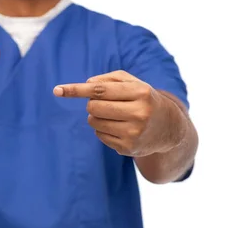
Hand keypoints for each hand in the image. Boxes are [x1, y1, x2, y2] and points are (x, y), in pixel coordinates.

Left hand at [53, 70, 175, 155]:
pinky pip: (99, 136)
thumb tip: (86, 85)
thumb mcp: (133, 83)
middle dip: (92, 104)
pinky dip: (103, 130)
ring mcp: (134, 133)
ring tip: (114, 115)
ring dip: (97, 117)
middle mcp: (139, 113)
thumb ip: (109, 79)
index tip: (57, 90)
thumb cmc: (144, 99)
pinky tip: (119, 128)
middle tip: (104, 103)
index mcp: (140, 93)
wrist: (169, 128)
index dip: (76, 90)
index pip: (100, 90)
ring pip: (94, 122)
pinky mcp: (128, 148)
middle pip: (93, 107)